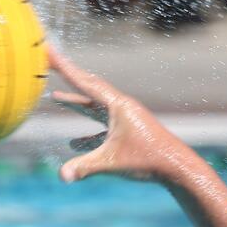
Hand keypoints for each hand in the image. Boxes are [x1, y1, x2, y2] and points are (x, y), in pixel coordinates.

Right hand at [48, 49, 200, 184]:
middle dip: (69, 77)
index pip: (84, 83)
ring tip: (57, 97)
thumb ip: (85, 167)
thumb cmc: (148, 161)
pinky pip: (103, 128)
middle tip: (52, 62)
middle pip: (90, 88)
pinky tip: (74, 143)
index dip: (63, 67)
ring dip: (77, 103)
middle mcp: (122, 108)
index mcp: (117, 106)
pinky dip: (88, 133)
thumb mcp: (112, 163)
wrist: (177, 168)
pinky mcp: (130, 134)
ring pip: (96, 108)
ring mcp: (127, 120)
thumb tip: (62, 175)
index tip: (49, 51)